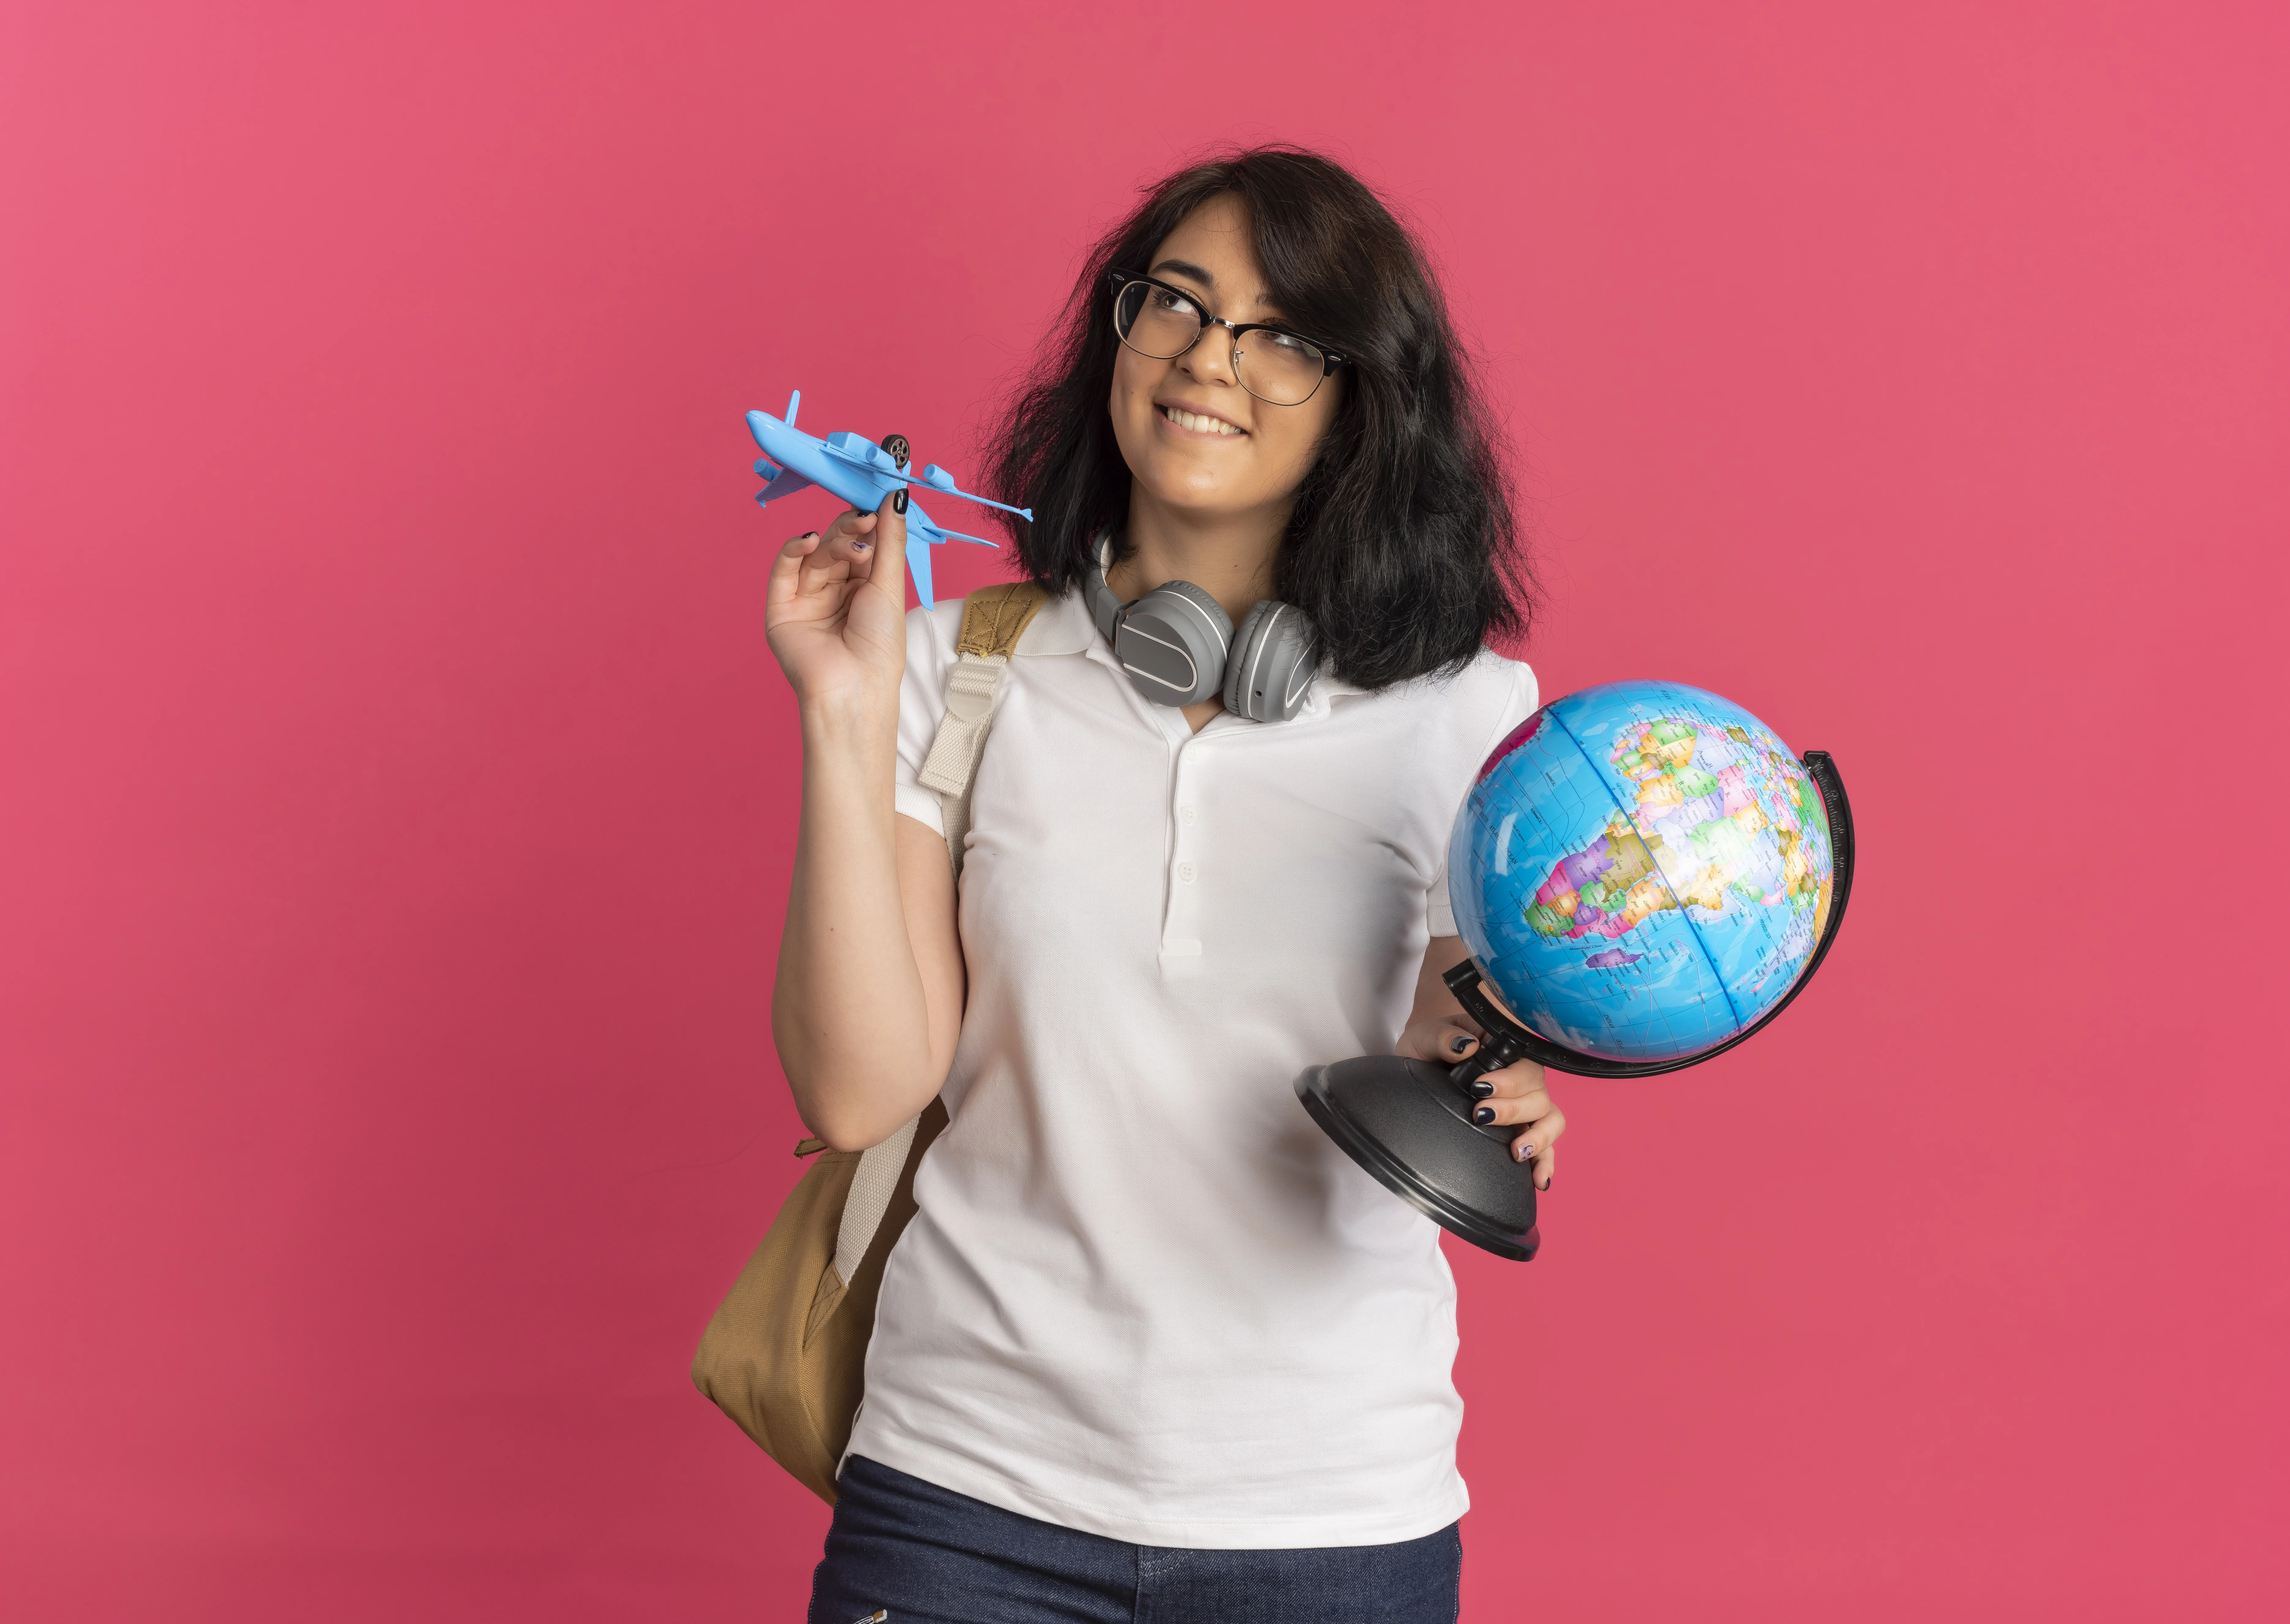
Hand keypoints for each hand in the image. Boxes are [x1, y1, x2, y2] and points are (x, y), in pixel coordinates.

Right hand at [764, 492, 907, 712]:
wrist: (854, 688)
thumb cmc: (879, 647)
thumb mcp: (889, 586)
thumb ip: (889, 540)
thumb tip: (897, 497)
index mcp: (862, 590)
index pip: (860, 545)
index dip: (867, 524)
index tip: (878, 502)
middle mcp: (833, 592)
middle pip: (836, 546)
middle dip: (850, 530)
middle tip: (866, 520)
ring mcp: (806, 599)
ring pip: (813, 555)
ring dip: (832, 542)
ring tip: (853, 544)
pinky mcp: (781, 608)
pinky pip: (783, 570)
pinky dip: (794, 550)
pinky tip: (810, 540)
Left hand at [1396, 1016, 1563, 1190]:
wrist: (1418, 1069)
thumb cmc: (1426, 1048)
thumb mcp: (1424, 1038)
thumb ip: (1442, 1038)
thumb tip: (1466, 1046)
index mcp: (1503, 1048)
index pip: (1523, 1062)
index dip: (1509, 1079)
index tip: (1480, 1089)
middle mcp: (1520, 1076)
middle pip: (1538, 1093)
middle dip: (1512, 1109)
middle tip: (1481, 1115)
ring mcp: (1523, 1103)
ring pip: (1549, 1118)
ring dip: (1538, 1137)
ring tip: (1516, 1152)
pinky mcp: (1519, 1128)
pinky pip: (1545, 1146)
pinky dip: (1545, 1162)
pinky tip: (1538, 1180)